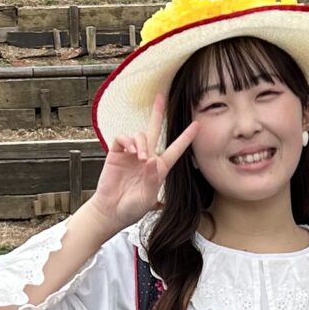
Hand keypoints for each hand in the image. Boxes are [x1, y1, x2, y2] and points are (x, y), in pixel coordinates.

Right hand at [90, 92, 197, 229]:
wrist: (111, 212)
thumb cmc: (132, 207)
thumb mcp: (148, 197)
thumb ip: (152, 179)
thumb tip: (151, 160)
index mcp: (159, 168)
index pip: (175, 149)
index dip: (186, 137)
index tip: (197, 125)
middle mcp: (146, 157)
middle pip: (153, 130)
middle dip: (157, 113)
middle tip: (160, 97)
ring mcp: (131, 155)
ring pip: (139, 135)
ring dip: (141, 143)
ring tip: (140, 158)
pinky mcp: (116, 154)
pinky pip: (123, 139)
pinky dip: (127, 141)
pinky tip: (131, 151)